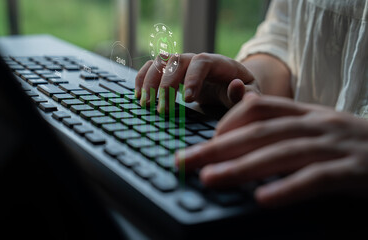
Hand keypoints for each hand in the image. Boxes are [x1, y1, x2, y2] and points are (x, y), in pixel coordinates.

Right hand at [135, 53, 256, 112]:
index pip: (202, 62)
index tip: (187, 100)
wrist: (232, 82)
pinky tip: (139, 96)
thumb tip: (236, 86)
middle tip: (162, 110)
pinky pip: (152, 68)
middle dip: (166, 84)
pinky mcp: (172, 71)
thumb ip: (245, 93)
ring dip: (150, 81)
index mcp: (218, 63)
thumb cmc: (242, 90)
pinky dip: (142, 79)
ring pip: (161, 62)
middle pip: (176, 61)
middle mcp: (197, 59)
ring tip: (146, 103)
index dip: (193, 78)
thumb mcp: (251, 93)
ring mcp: (182, 63)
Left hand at [176, 93, 367, 206]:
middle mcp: (318, 125)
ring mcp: (336, 147)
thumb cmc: (358, 147)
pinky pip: (316, 179)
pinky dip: (288, 188)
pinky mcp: (355, 172)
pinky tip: (263, 199)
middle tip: (184, 161)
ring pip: (281, 153)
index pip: (259, 108)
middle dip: (217, 147)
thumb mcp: (320, 131)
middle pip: (259, 132)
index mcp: (307, 115)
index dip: (228, 122)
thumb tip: (246, 143)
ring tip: (210, 178)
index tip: (206, 140)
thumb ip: (286, 132)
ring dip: (242, 166)